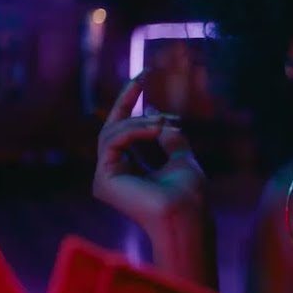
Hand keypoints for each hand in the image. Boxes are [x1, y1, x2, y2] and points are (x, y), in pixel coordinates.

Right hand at [92, 72, 206, 234]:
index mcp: (128, 171)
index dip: (133, 103)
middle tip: (145, 74)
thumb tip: (161, 117)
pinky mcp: (103, 180)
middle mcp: (112, 174)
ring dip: (142, 121)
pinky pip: (114, 140)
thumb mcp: (182, 158)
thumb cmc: (189, 196)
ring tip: (167, 121)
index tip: (146, 78)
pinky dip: (136, 130)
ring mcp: (104, 178)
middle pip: (112, 127)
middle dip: (128, 98)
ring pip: (113, 132)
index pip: (125, 131)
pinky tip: (158, 128)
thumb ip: (170, 139)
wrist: (188, 218)